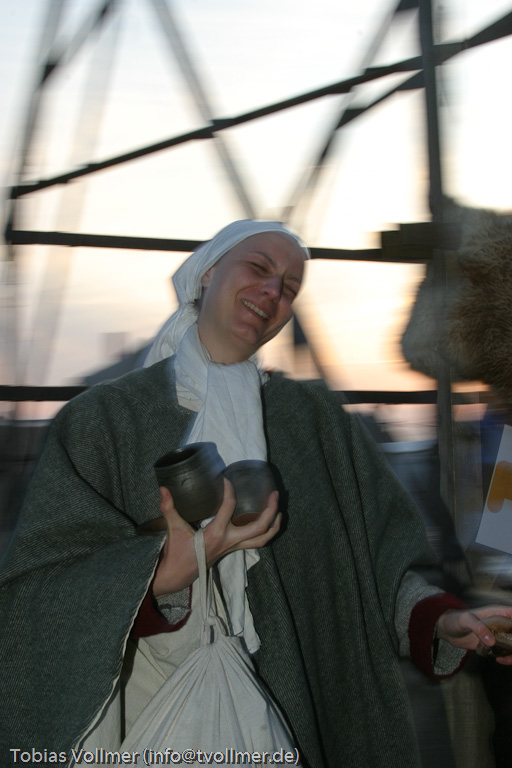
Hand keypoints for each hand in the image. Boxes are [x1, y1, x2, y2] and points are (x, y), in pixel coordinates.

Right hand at [152, 479, 280, 596]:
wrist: (177, 575)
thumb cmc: (177, 553)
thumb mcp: (174, 529)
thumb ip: (169, 508)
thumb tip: (163, 488)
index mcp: (216, 534)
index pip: (229, 507)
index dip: (229, 490)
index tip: (226, 479)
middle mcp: (229, 541)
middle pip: (259, 527)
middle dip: (270, 510)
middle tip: (274, 493)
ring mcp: (233, 547)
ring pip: (262, 539)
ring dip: (274, 525)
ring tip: (280, 510)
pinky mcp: (233, 549)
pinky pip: (256, 543)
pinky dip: (265, 533)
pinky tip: (267, 521)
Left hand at [436, 605, 511, 664]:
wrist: (447, 630)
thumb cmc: (456, 619)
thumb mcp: (465, 620)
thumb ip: (477, 627)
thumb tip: (492, 642)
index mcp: (497, 613)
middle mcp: (501, 624)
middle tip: (510, 649)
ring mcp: (499, 635)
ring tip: (504, 659)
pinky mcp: (495, 645)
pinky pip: (507, 652)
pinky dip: (507, 658)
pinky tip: (499, 660)